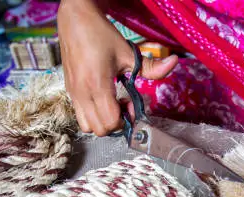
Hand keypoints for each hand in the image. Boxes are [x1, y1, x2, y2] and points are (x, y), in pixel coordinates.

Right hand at [57, 0, 177, 135]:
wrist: (75, 19)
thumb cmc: (101, 35)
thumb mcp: (129, 52)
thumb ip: (152, 66)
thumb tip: (174, 62)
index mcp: (96, 84)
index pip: (110, 121)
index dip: (124, 119)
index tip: (130, 103)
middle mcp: (82, 93)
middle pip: (100, 130)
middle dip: (115, 122)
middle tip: (123, 104)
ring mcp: (73, 93)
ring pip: (87, 127)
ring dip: (102, 120)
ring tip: (111, 103)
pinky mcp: (69, 91)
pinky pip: (80, 115)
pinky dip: (93, 114)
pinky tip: (102, 97)